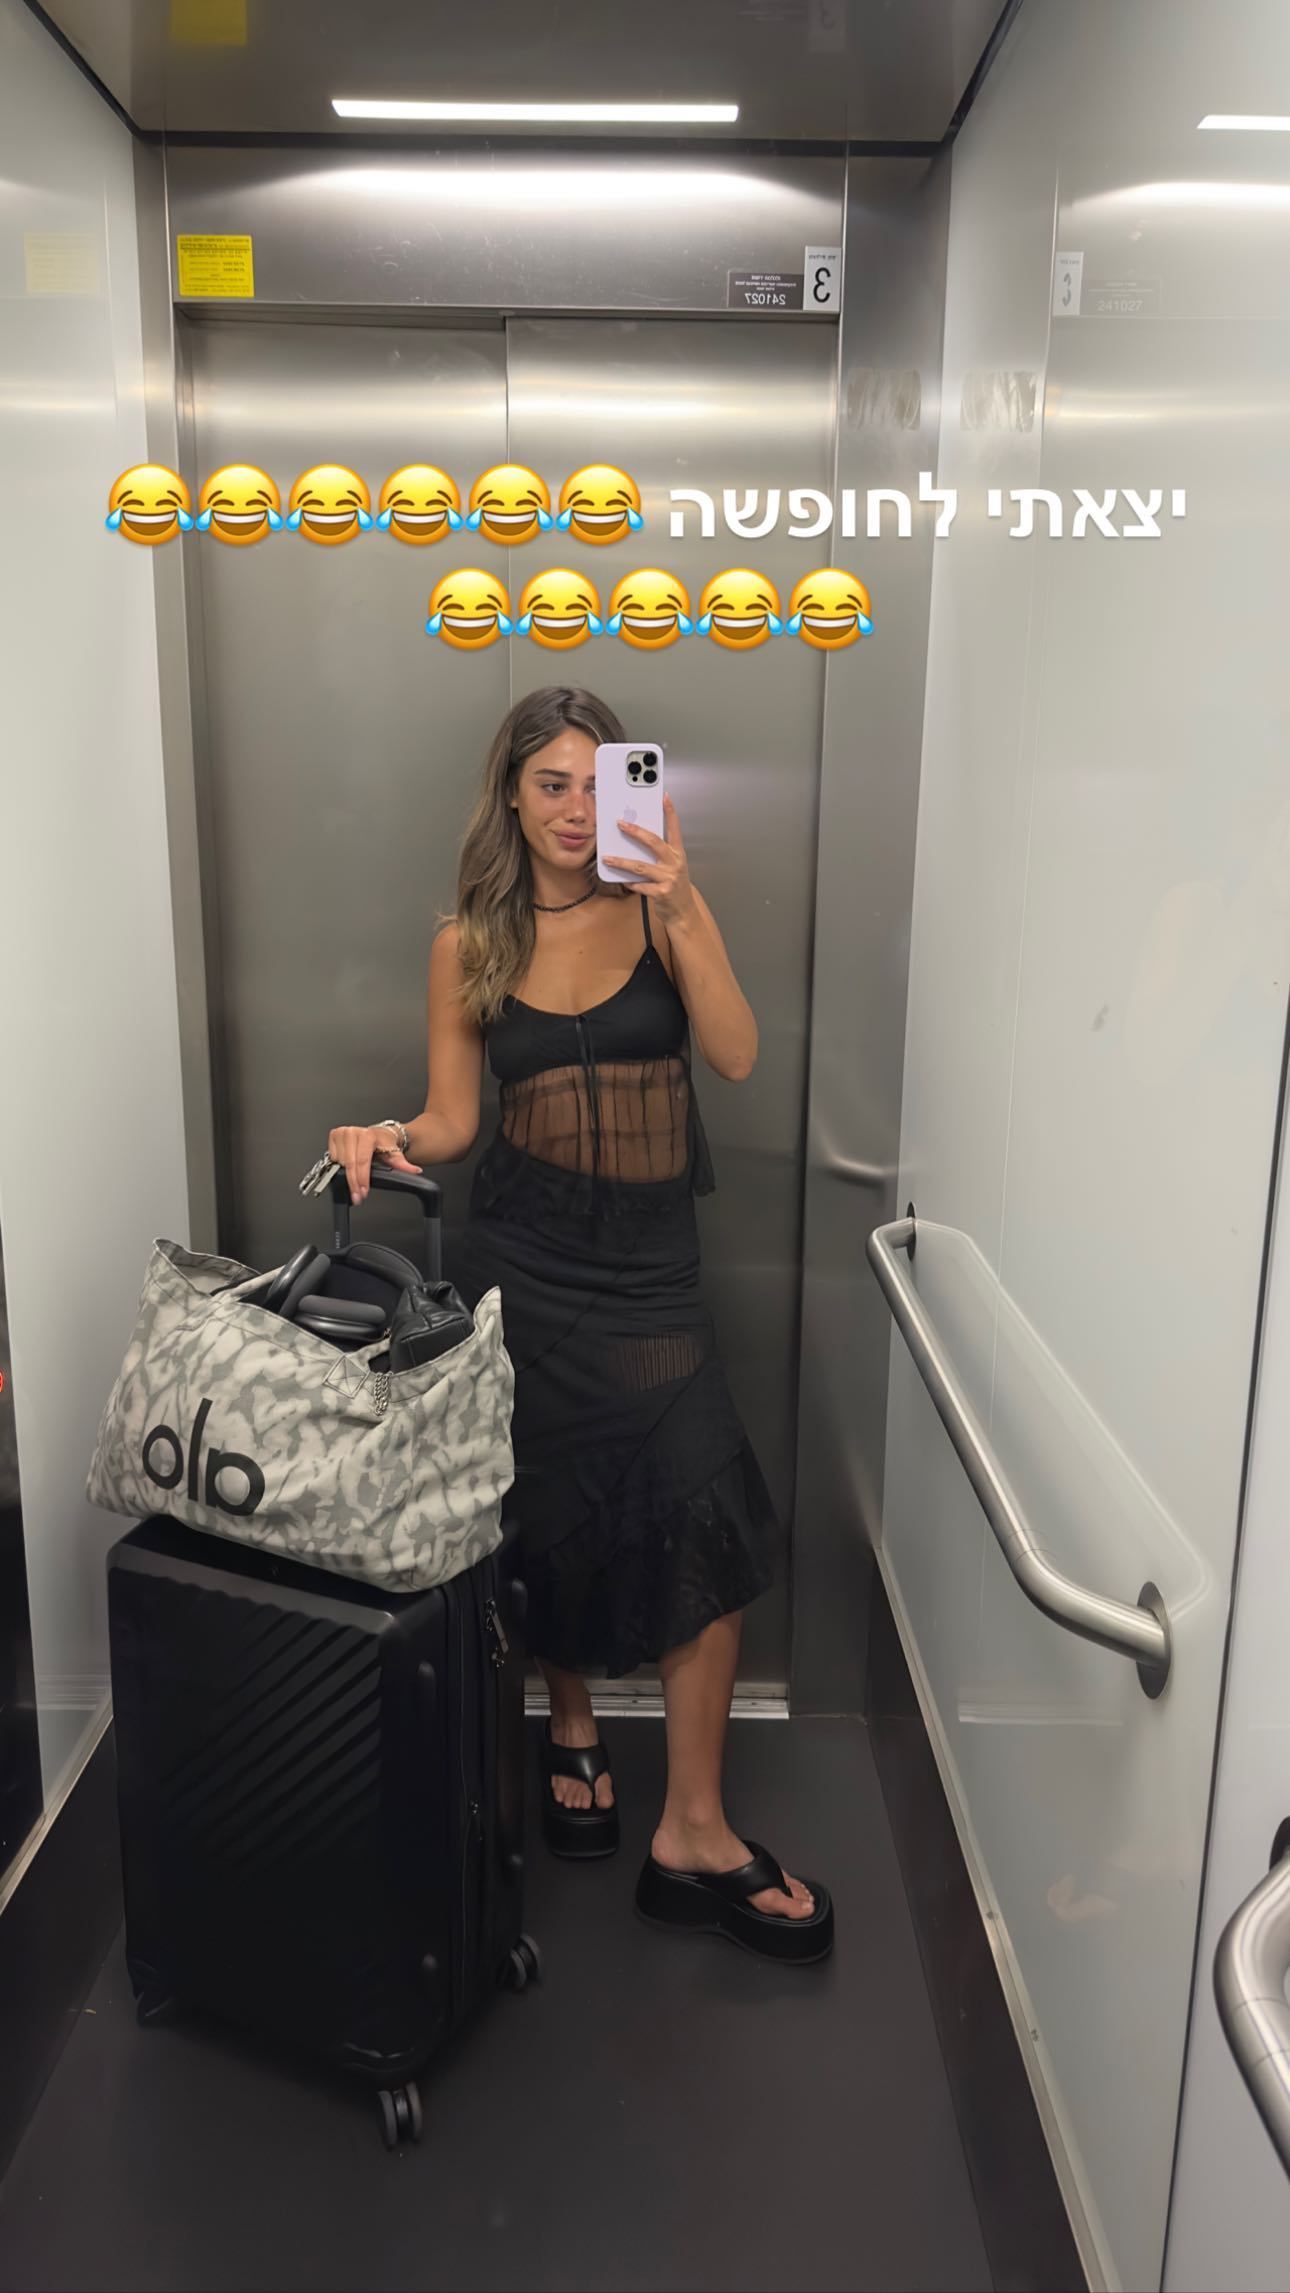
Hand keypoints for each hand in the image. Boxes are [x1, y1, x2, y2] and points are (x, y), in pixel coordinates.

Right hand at [326, 1123, 419, 1205]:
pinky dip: (338, 1165)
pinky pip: (333, 1157)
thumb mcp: (394, 1154)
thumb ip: (403, 1165)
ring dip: (346, 1175)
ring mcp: (342, 1132)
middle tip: (357, 1196)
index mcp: (368, 1135)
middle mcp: (353, 1132)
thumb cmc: (383, 1144)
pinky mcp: (334, 1135)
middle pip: (349, 1164)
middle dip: (353, 1183)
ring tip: (355, 1180)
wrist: (377, 1134)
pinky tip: (347, 1167)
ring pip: (339, 1162)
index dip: (361, 1179)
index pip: (361, 1161)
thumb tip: (414, 1171)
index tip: (362, 1192)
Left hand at [603, 793, 695, 924]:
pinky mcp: (661, 893)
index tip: (664, 797)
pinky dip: (629, 882)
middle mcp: (675, 863)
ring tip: (607, 858)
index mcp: (678, 853)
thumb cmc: (674, 886)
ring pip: (641, 866)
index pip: (674, 828)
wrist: (683, 911)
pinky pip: (639, 885)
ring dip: (621, 861)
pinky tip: (622, 880)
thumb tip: (636, 839)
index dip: (670, 812)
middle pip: (654, 842)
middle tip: (620, 823)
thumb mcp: (672, 866)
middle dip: (635, 831)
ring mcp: (669, 878)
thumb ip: (658, 854)